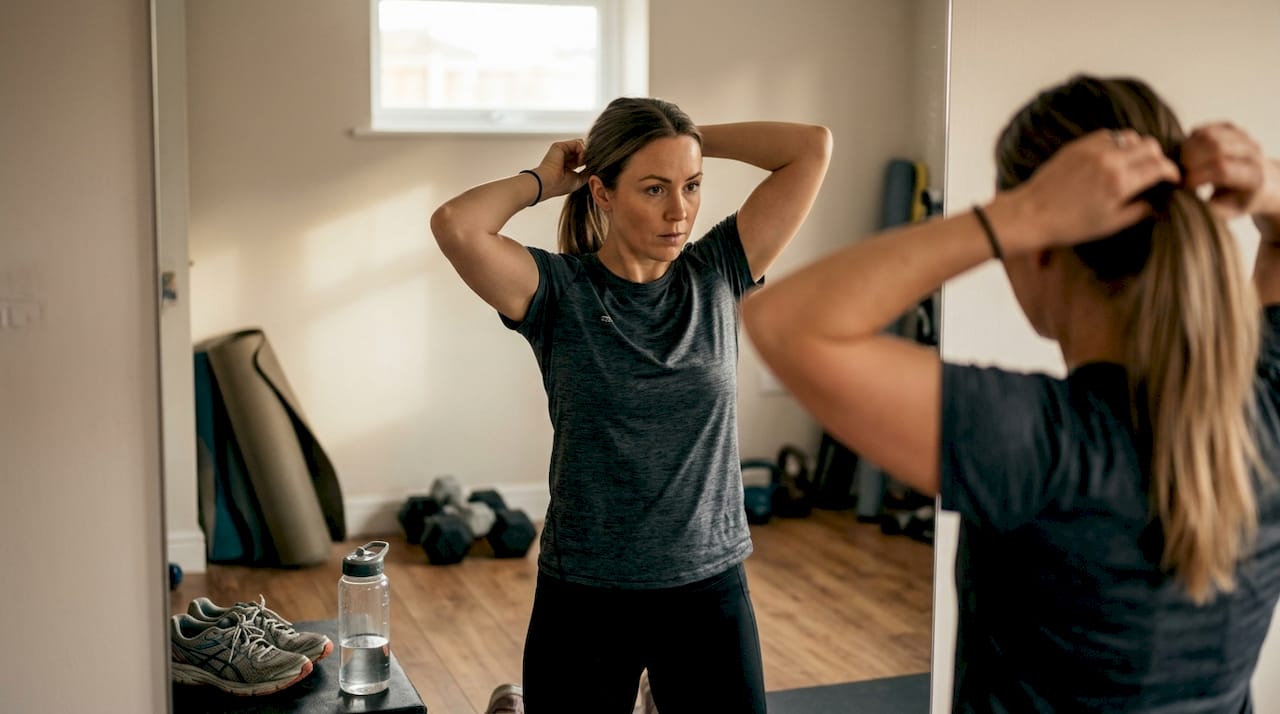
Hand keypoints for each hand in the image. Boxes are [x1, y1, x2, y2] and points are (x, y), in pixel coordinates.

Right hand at [533, 139, 587, 199]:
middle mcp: (563, 157)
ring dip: (585, 155)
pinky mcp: (560, 146)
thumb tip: (596, 167)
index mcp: (567, 166)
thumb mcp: (579, 180)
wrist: (549, 183)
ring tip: (582, 164)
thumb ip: (587, 172)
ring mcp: (561, 151)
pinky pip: (578, 143)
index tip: (592, 168)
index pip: (581, 158)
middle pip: (582, 151)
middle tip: (589, 165)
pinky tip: (579, 160)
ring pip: (581, 146)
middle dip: (588, 157)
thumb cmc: (560, 185)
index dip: (588, 162)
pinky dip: (582, 151)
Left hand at [997, 128, 1180, 251]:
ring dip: (1137, 148)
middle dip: (1157, 158)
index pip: (1160, 166)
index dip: (1172, 172)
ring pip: (1130, 136)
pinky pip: (1108, 135)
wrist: (1032, 214)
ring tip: (1134, 165)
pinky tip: (1113, 159)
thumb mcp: (1111, 223)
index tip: (1173, 179)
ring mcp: (1093, 149)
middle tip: (1154, 172)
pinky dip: (1117, 144)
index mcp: (1120, 181)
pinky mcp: (1079, 145)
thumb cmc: (1071, 225)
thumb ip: (1141, 209)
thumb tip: (1159, 201)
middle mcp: (1109, 160)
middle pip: (1149, 145)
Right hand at [1181, 122, 1279, 219]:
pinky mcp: (1234, 130)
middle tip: (1179, 172)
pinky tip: (1189, 151)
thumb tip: (1185, 202)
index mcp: (1253, 177)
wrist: (1260, 184)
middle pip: (1216, 148)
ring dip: (1189, 148)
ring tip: (1182, 162)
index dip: (1197, 176)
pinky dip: (1193, 138)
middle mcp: (1252, 154)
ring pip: (1210, 135)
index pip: (1222, 170)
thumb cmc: (1239, 199)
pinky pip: (1209, 128)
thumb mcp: (1226, 212)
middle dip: (1190, 160)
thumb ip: (1208, 209)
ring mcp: (1244, 139)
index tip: (1184, 186)